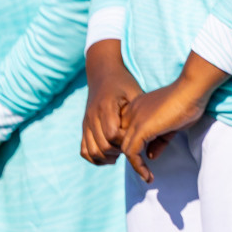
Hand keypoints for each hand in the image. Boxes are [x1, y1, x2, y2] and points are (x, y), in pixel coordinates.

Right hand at [82, 40, 140, 164]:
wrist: (103, 73)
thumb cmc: (123, 82)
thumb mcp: (134, 92)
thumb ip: (137, 112)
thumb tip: (147, 132)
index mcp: (106, 108)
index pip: (112, 135)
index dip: (125, 141)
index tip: (137, 137)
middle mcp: (92, 117)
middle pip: (102, 146)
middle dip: (118, 151)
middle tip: (131, 148)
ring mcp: (86, 123)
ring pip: (91, 152)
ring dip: (106, 158)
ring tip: (120, 155)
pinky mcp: (84, 127)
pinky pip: (84, 150)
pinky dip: (95, 158)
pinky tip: (110, 156)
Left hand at [120, 53, 228, 182]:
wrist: (192, 90)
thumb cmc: (187, 102)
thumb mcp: (171, 124)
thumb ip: (159, 139)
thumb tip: (150, 156)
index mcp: (137, 107)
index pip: (128, 131)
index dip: (136, 145)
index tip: (148, 156)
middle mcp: (131, 112)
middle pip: (124, 140)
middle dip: (134, 156)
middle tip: (145, 170)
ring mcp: (134, 120)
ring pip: (125, 149)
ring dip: (136, 165)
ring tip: (147, 176)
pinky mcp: (140, 129)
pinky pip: (132, 153)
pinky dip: (138, 167)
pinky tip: (147, 175)